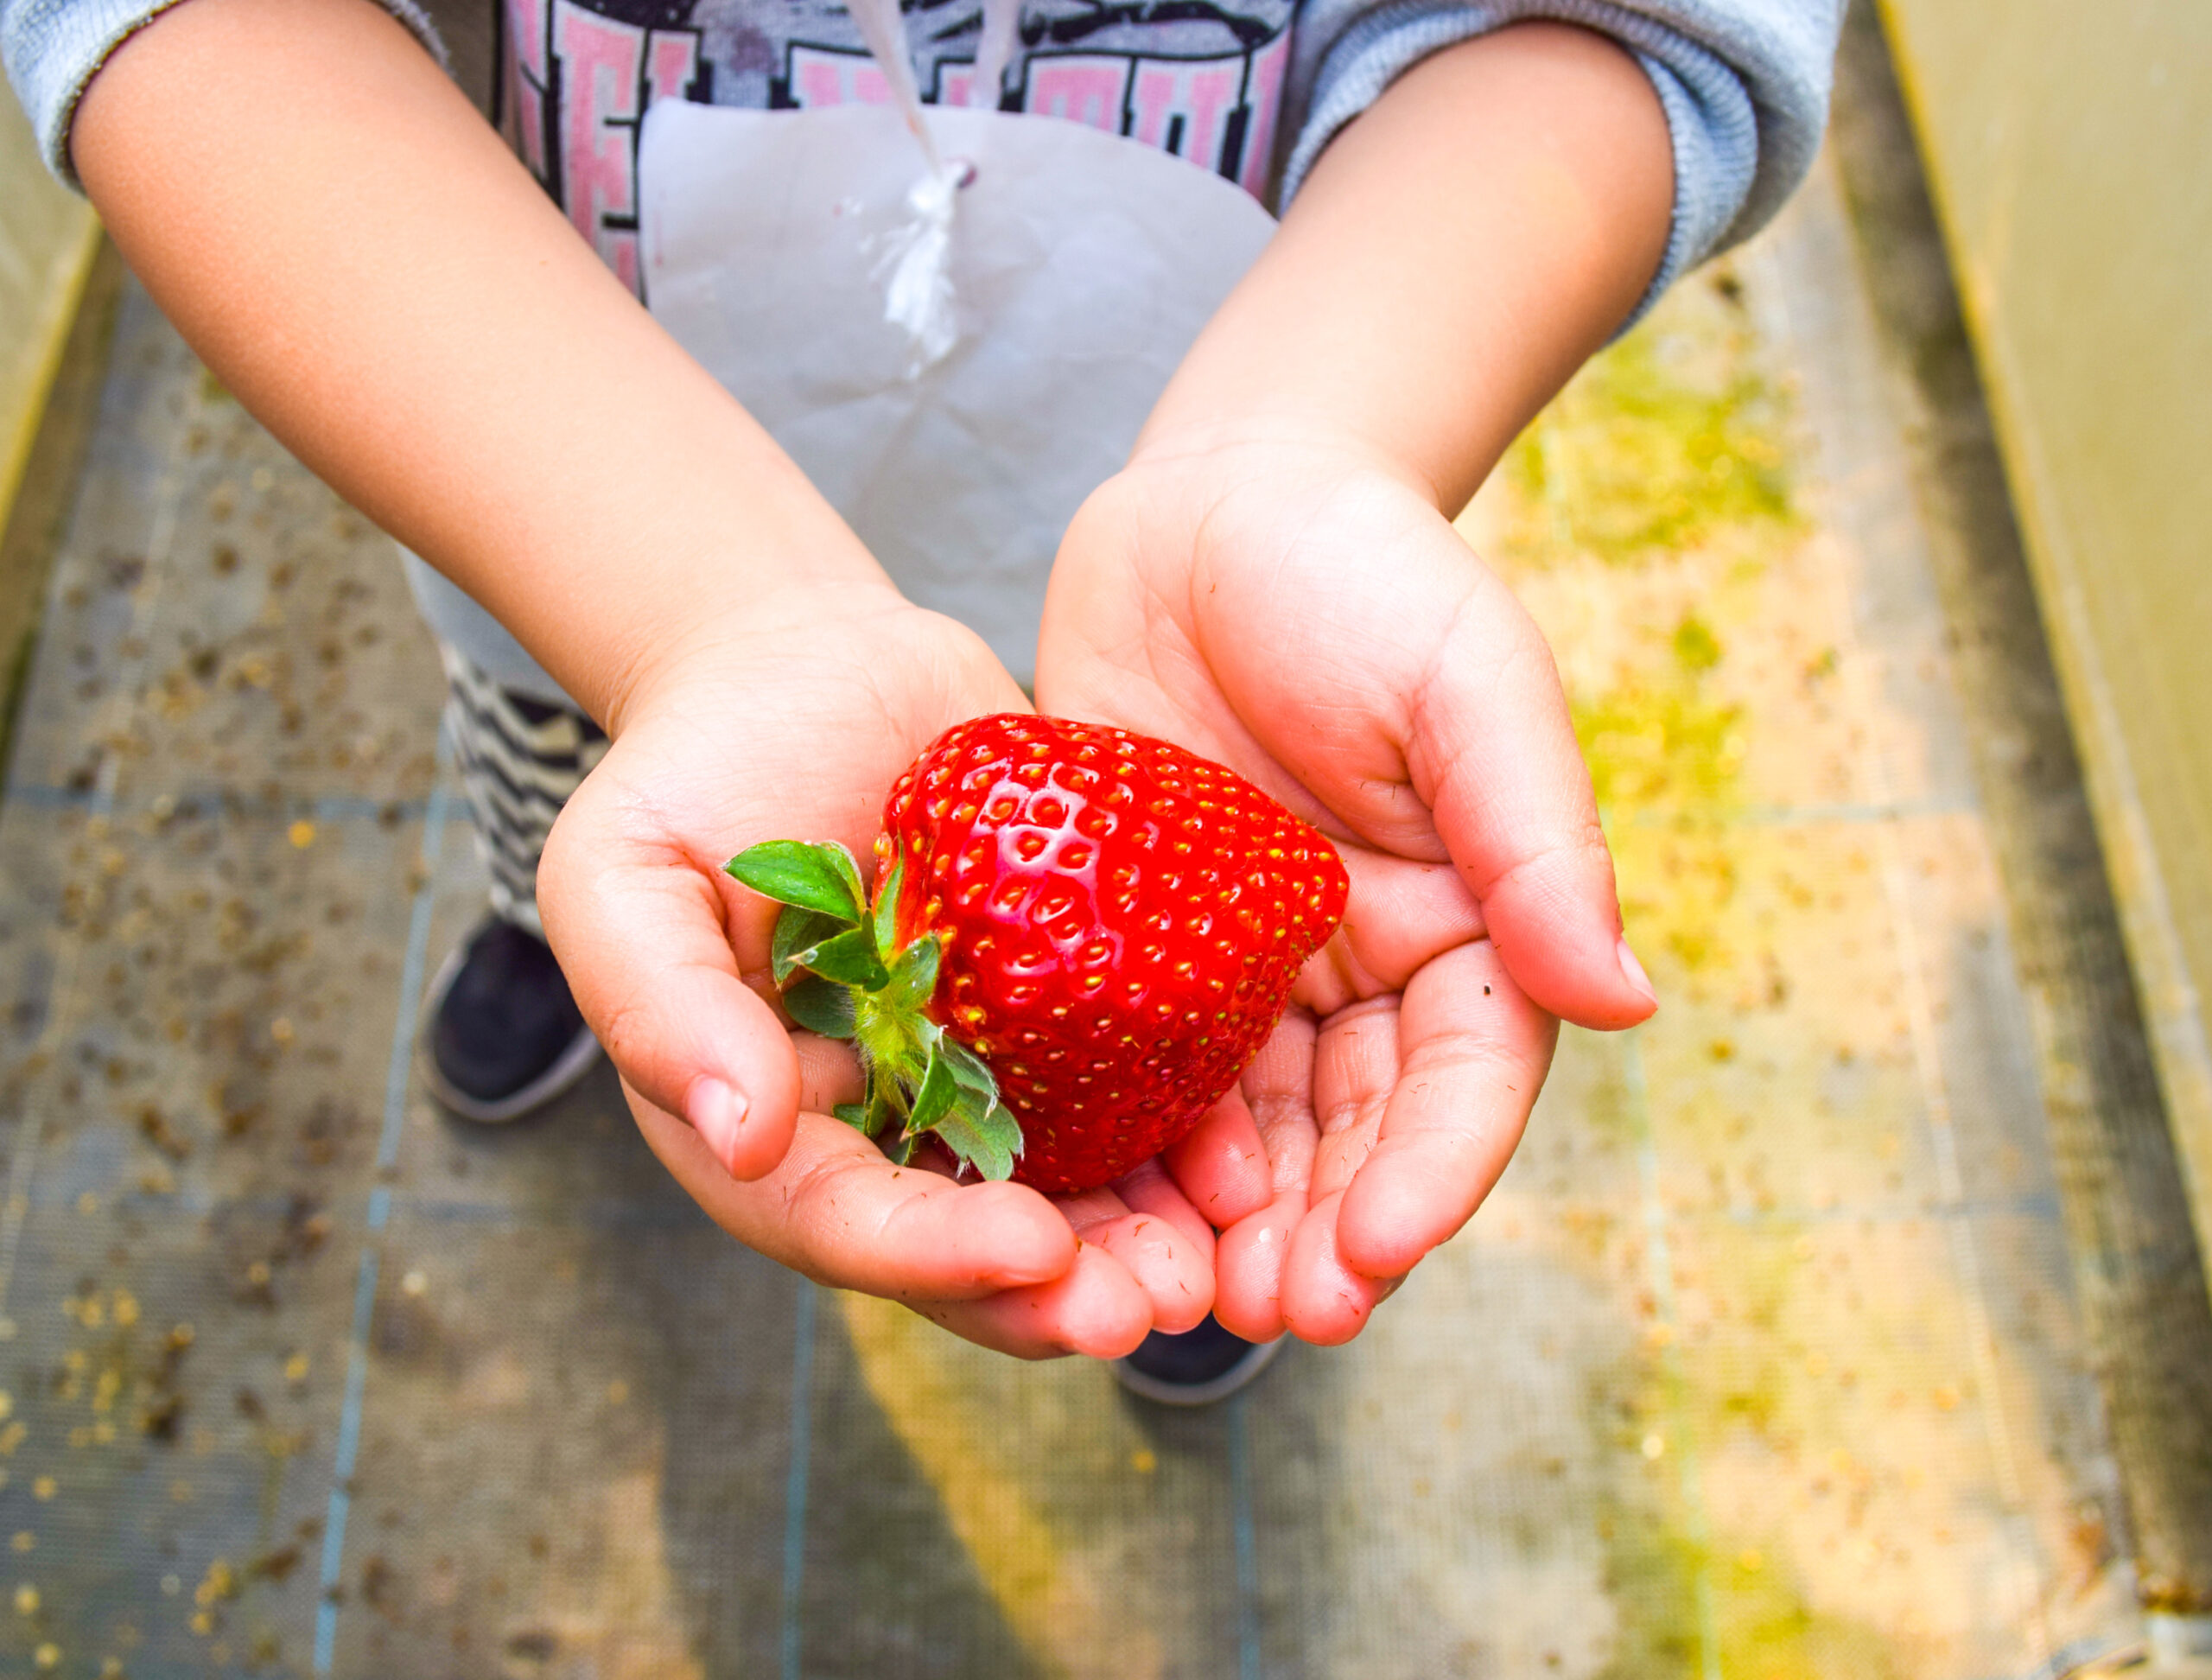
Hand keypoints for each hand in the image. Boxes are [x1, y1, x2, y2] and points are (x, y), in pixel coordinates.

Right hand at [537, 584, 1252, 1357]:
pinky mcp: (1064, 1010)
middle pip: (972, 1243)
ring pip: (1070, 1191)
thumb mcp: (626, 878)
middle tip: (1149, 1306)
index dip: (936, 1251)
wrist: (804, 672)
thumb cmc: (691, 777)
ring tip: (1219, 1259)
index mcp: (773, 1129)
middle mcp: (887, 1126)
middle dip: (1058, 1292)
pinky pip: (1132, 1089)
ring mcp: (985, 1074)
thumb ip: (661, 1007)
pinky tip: (1246, 1155)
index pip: (849, 1219)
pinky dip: (1187, 1134)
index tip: (1032, 1248)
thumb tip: (743, 1136)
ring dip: (1142, 1242)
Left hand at [1037, 431, 1655, 1343]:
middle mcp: (1362, 969)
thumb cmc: (1362, 570)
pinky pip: (1134, 1070)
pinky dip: (1126, 1146)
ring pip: (1250, 1131)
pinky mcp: (1137, 951)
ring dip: (1226, 1223)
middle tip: (1274, 1312)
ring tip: (1181, 1299)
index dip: (1432, 1174)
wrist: (1208, 505)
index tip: (1376, 1250)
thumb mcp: (1466, 683)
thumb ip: (1537, 840)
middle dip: (1322, 1232)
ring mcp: (1246, 970)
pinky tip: (1092, 1203)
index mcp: (1466, 922)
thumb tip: (1626, 1001)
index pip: (1465, 1079)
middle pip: (1356, 1135)